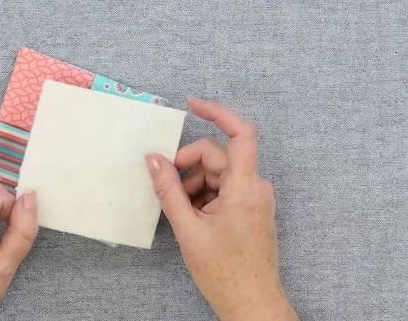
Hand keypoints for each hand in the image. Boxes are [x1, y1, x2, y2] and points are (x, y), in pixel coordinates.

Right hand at [145, 99, 297, 320]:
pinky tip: (193, 217)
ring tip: (182, 213)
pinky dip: (204, 195)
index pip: (240, 134)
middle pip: (218, 156)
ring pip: (218, 173)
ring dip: (195, 184)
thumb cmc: (223, 272)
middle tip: (168, 189)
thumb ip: (168, 190)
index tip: (191, 106)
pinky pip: (224, 187)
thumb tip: (153, 159)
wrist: (252, 304)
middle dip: (189, 166)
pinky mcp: (251, 207)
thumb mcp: (188, 229)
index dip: (216, 112)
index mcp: (245, 187)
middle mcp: (255, 186)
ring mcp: (255, 197)